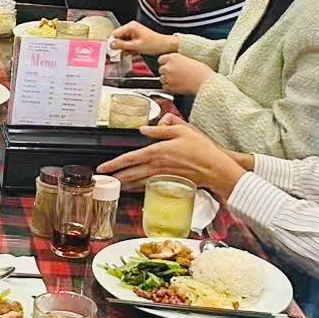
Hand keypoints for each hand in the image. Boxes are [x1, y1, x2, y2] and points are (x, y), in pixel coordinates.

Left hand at [98, 125, 248, 198]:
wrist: (215, 168)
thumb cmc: (201, 149)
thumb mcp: (181, 130)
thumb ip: (160, 129)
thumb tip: (144, 129)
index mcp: (157, 152)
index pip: (129, 159)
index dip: (114, 164)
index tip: (103, 168)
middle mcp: (157, 166)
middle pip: (130, 174)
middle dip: (115, 177)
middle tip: (103, 180)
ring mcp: (162, 176)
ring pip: (137, 182)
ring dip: (124, 184)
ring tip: (114, 185)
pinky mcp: (169, 183)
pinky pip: (148, 186)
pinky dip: (138, 188)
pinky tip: (133, 188)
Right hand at [110, 22, 176, 56]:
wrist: (163, 45)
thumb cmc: (154, 44)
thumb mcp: (136, 46)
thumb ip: (122, 45)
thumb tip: (111, 45)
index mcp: (131, 26)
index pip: (115, 33)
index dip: (113, 42)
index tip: (114, 50)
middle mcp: (131, 27)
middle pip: (118, 37)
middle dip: (119, 45)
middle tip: (123, 52)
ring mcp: (133, 31)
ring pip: (122, 40)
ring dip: (124, 47)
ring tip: (130, 52)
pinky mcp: (135, 36)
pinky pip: (127, 41)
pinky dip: (127, 47)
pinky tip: (132, 51)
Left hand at [158, 53, 212, 94]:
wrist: (205, 82)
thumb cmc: (202, 71)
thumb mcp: (189, 60)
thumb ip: (179, 61)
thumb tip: (177, 64)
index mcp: (173, 57)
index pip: (161, 59)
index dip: (166, 63)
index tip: (170, 65)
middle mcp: (168, 67)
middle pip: (161, 69)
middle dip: (167, 72)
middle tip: (176, 74)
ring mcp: (168, 77)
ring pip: (162, 79)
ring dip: (168, 80)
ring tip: (179, 81)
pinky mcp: (170, 87)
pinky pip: (165, 88)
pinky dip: (169, 88)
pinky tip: (178, 86)